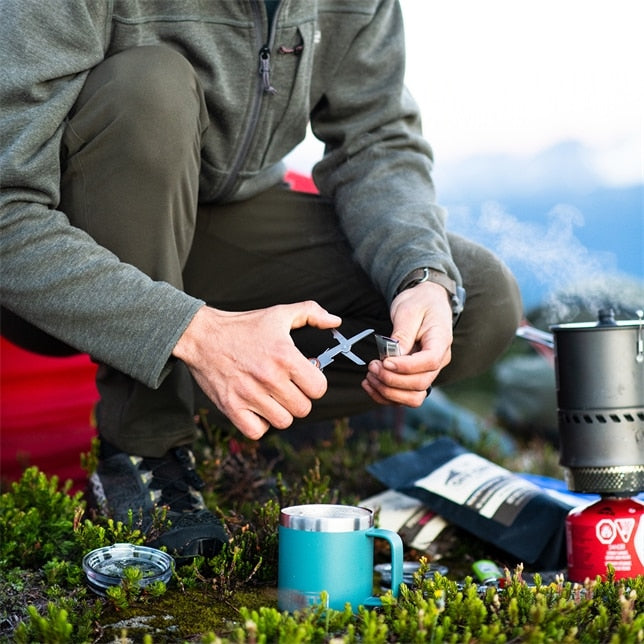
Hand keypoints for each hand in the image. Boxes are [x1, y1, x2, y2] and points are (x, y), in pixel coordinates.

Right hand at [172, 301, 340, 439]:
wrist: (202, 335)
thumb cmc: (242, 326)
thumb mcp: (279, 313)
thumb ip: (312, 313)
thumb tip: (334, 321)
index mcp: (285, 356)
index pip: (319, 388)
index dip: (314, 383)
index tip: (304, 377)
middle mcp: (269, 378)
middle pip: (303, 408)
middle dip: (298, 398)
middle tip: (286, 386)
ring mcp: (250, 395)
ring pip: (283, 422)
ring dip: (280, 411)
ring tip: (271, 396)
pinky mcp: (232, 408)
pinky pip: (257, 431)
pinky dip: (259, 424)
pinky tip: (256, 407)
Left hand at [362, 281, 452, 406]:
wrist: (425, 302)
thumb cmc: (419, 303)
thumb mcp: (408, 311)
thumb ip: (402, 334)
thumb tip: (393, 355)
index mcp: (441, 341)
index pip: (429, 362)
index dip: (406, 367)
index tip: (385, 362)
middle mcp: (439, 361)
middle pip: (420, 383)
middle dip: (392, 380)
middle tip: (373, 366)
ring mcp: (428, 371)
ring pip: (413, 397)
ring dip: (388, 392)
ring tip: (370, 375)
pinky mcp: (416, 376)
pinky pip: (404, 396)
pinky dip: (385, 395)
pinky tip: (370, 383)